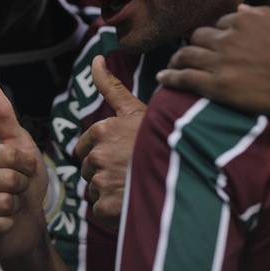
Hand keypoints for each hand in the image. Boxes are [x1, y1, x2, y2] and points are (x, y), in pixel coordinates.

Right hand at [0, 83, 47, 261]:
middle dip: (22, 187)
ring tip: (10, 206)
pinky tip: (4, 224)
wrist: (27, 224)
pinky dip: (8, 225)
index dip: (26, 163)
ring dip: (15, 206)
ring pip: (2, 203)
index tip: (25, 169)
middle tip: (17, 191)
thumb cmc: (22, 183)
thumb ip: (3, 117)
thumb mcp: (20, 146)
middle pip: (7, 179)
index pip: (6, 154)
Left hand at [72, 56, 144, 229]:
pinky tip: (132, 203)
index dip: (102, 152)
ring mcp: (101, 182)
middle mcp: (97, 155)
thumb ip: (111, 86)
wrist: (185, 175)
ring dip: (110, 192)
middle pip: (88, 170)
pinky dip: (113, 212)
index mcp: (101, 130)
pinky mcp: (107, 207)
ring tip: (135, 187)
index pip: (84, 148)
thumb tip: (96, 57)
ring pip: (95, 191)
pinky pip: (101, 211)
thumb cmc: (161, 140)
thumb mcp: (136, 109)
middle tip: (131, 172)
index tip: (122, 155)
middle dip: (104, 172)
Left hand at [157, 5, 269, 117]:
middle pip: (198, 37)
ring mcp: (220, 62)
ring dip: (176, 59)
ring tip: (171, 65)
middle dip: (193, 43)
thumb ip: (260, 14)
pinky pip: (185, 78)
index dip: (218, 33)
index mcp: (243, 20)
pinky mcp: (217, 85)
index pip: (221, 23)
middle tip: (188, 52)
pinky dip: (170, 78)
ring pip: (186, 56)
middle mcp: (227, 38)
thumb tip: (241, 9)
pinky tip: (161, 79)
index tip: (216, 42)